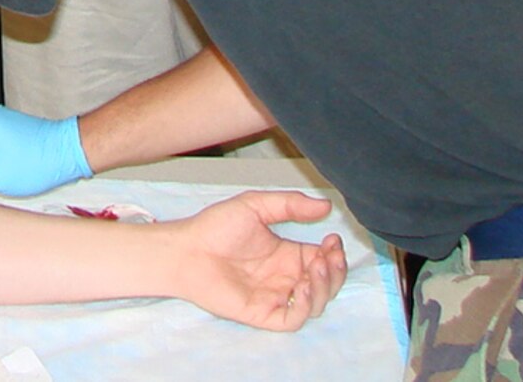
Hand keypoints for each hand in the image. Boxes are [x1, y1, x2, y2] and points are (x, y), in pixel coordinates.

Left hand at [172, 191, 346, 330]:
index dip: (335, 253)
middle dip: (336, 272)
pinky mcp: (264, 313)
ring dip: (325, 287)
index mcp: (287, 255)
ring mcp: (276, 297)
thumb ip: (290, 204)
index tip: (333, 239)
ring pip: (316, 303)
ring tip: (316, 267)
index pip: (323, 260)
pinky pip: (294, 319)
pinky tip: (302, 286)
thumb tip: (326, 205)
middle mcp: (285, 278)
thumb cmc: (214, 228)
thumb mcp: (255, 206)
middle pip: (326, 284)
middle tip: (330, 256)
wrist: (185, 249)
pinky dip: (306, 306)